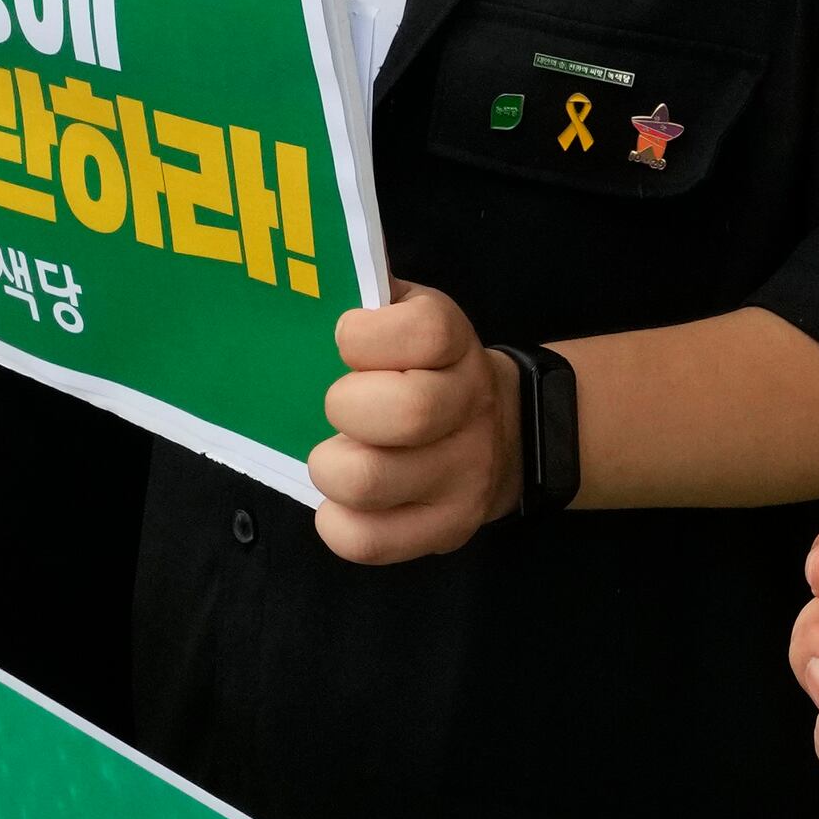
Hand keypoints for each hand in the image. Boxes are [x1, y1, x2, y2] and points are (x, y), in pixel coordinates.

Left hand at [310, 283, 521, 564]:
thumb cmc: (431, 369)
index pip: (425, 331)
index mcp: (456, 346)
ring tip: (336, 456)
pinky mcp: (447, 529)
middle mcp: (470, 408)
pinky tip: (339, 503)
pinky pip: (371, 541)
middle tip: (338, 408)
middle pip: (406, 412)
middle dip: (346, 407)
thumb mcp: (414, 317)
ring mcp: (464, 476)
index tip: (347, 340)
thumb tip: (310, 277)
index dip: (366, 336)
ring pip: (372, 481)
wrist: (507, 434)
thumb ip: (373, 299)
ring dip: (332, 468)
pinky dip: (337, 524)